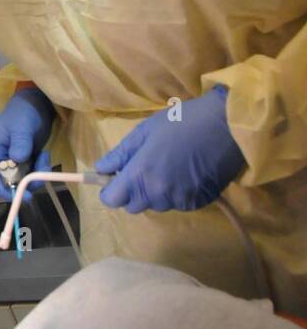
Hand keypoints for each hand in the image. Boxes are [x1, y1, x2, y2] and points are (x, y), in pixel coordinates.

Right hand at [0, 88, 54, 200]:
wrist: (36, 103)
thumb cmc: (24, 112)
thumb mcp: (22, 126)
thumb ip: (20, 143)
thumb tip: (18, 159)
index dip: (4, 190)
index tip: (21, 197)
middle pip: (7, 182)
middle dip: (25, 183)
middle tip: (40, 179)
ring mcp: (10, 160)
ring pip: (20, 179)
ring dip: (35, 175)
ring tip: (45, 158)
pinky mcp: (22, 160)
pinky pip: (29, 173)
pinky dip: (39, 169)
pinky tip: (44, 155)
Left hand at [96, 87, 244, 212]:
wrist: (227, 126)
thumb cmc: (183, 122)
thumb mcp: (145, 131)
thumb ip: (121, 153)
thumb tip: (101, 168)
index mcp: (140, 175)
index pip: (112, 200)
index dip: (110, 189)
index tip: (117, 178)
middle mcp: (157, 194)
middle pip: (133, 206)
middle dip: (133, 191)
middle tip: (144, 168)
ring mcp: (179, 201)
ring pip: (156, 205)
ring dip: (155, 193)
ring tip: (168, 167)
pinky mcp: (197, 203)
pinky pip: (176, 204)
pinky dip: (176, 193)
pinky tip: (185, 173)